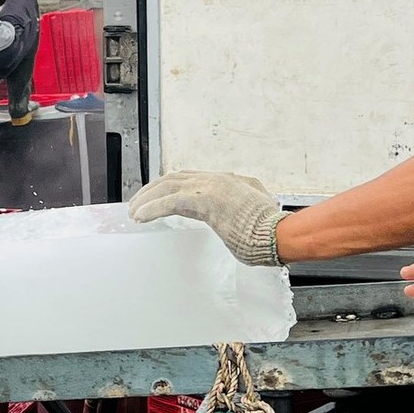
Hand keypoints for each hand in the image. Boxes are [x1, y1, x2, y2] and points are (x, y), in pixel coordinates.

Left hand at [128, 170, 283, 267]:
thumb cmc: (270, 232)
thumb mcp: (255, 212)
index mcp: (228, 181)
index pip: (191, 179)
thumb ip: (242, 207)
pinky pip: (170, 202)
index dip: (170, 187)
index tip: (157, 198)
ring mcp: (211, 186)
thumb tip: (242, 213)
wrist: (280, 234)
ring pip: (168, 186)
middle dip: (153, 190)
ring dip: (147, 199)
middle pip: (175, 178)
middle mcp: (217, 179)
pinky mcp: (205, 199)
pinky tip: (140, 217)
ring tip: (133, 212)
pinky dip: (152, 208)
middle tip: (137, 204)